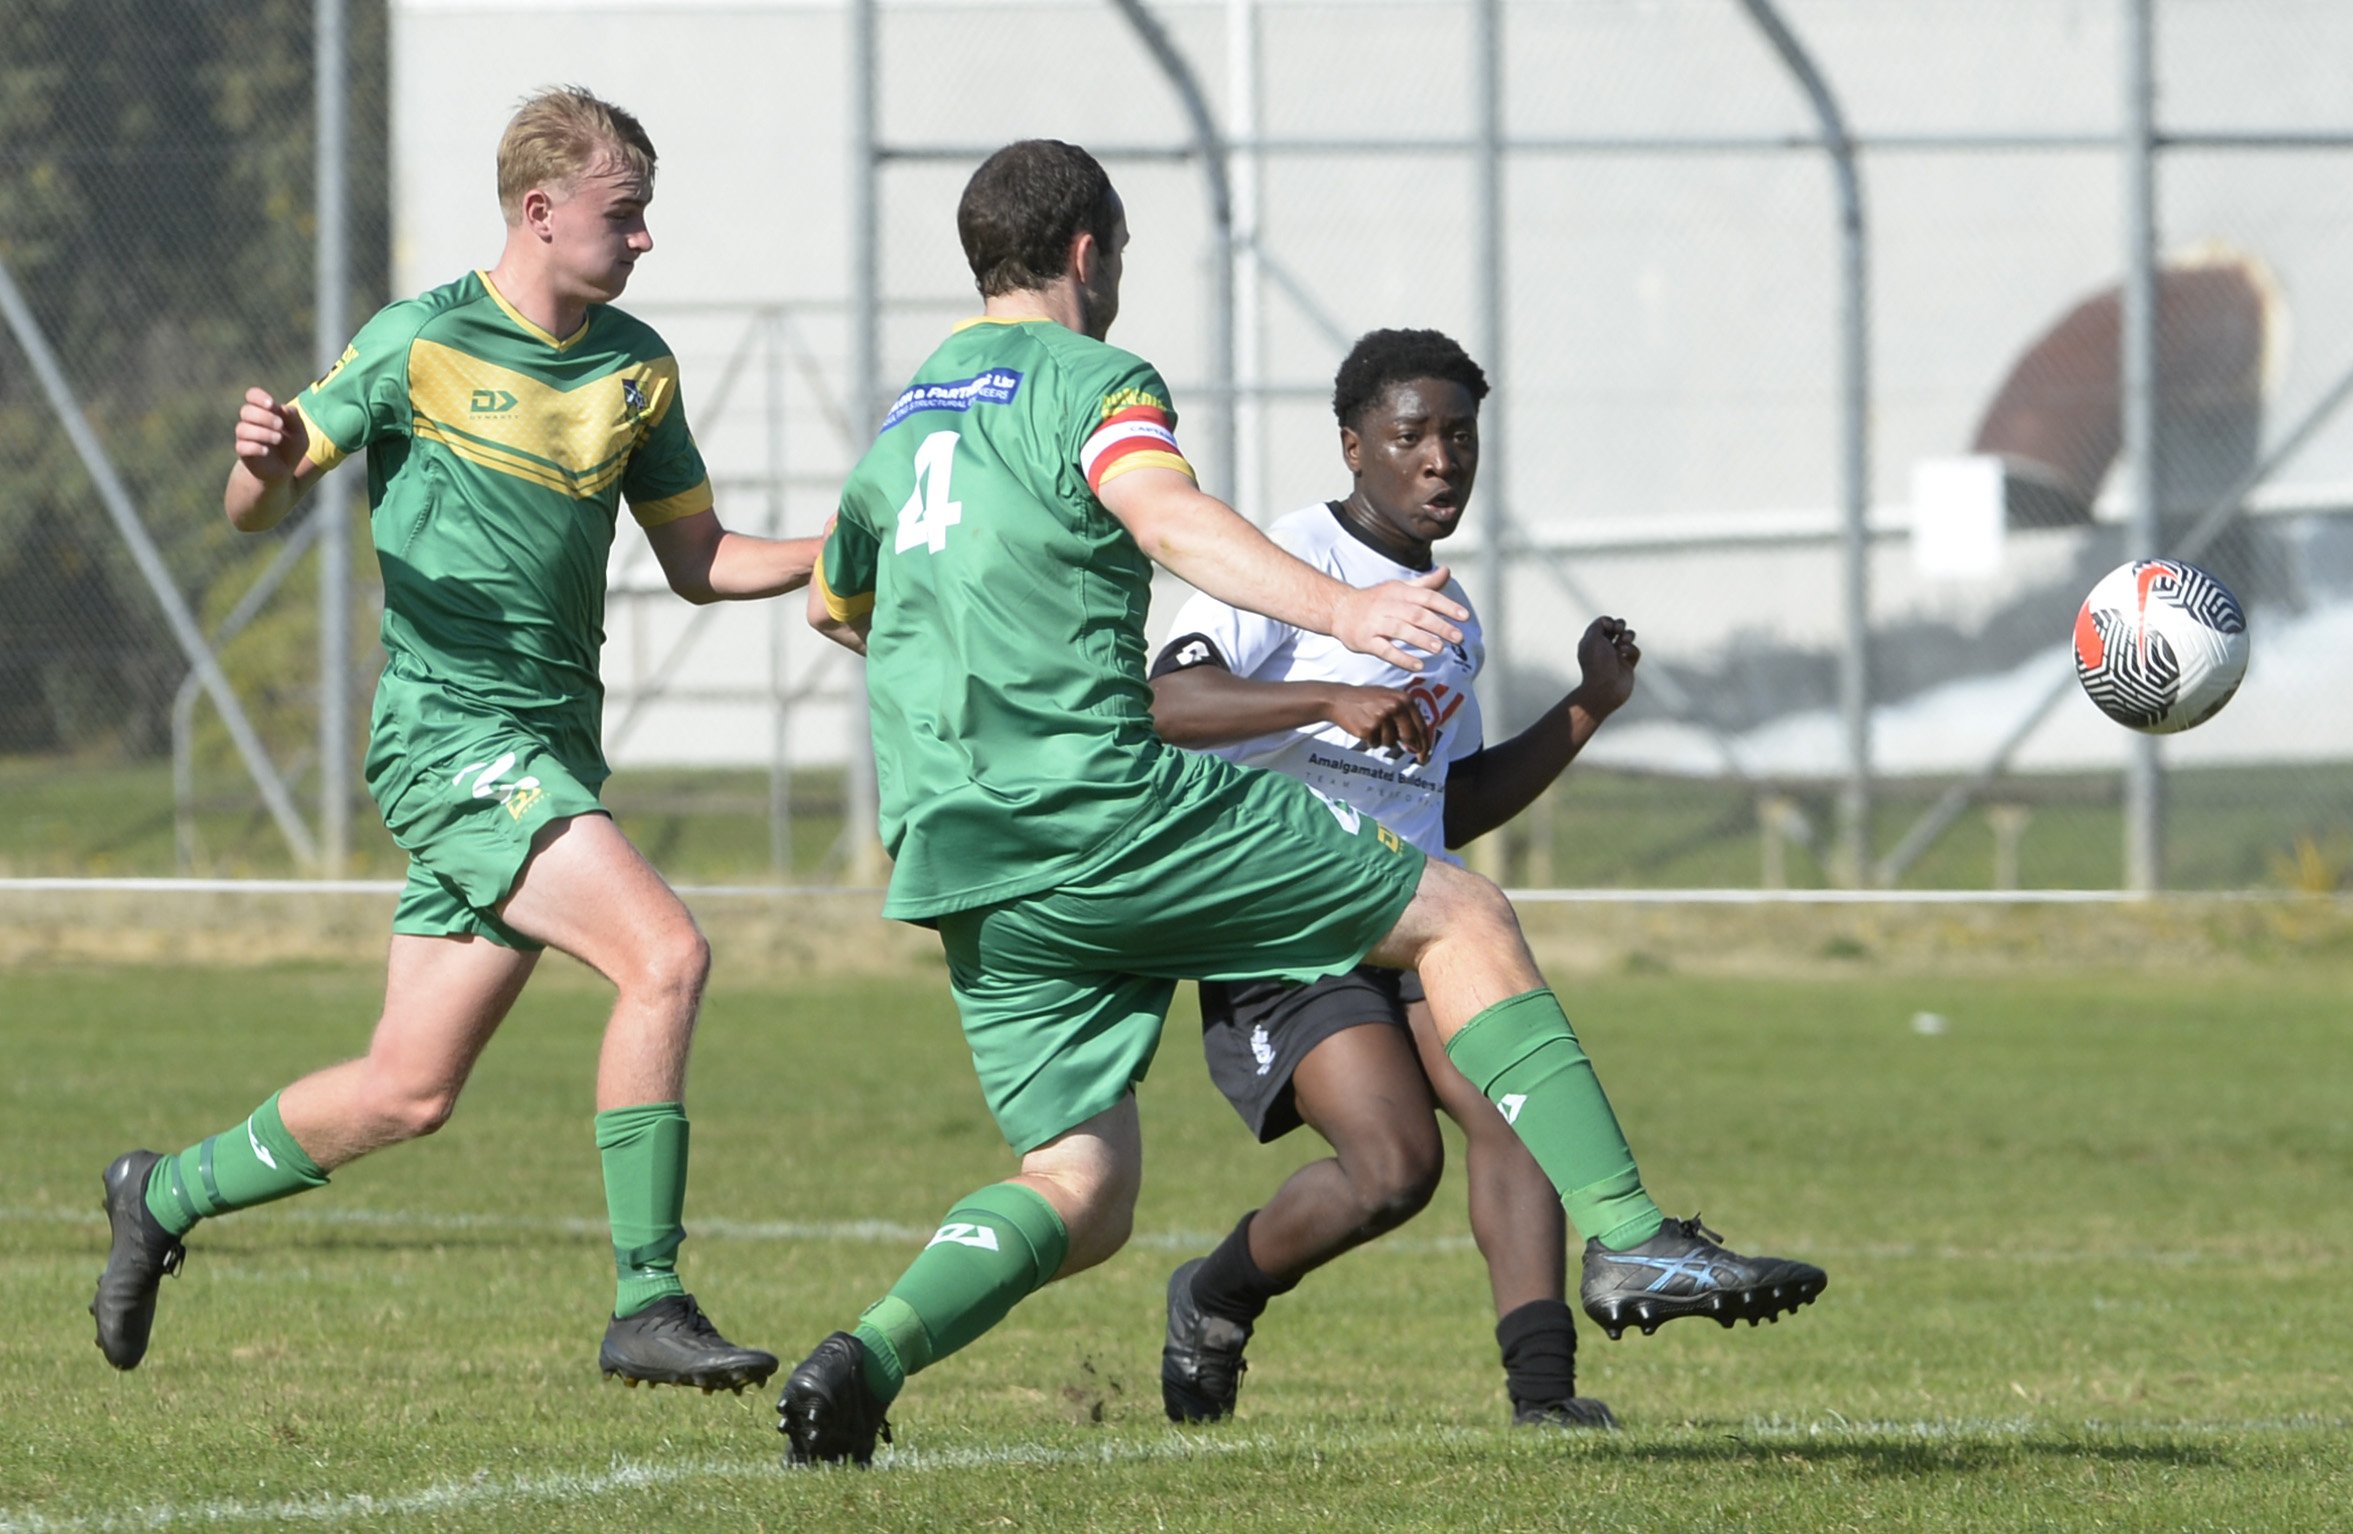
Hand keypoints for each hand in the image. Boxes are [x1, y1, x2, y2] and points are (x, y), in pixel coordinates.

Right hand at [232, 387, 308, 482]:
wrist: (283, 472)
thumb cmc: (291, 449)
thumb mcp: (299, 434)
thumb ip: (295, 420)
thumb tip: (284, 408)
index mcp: (264, 412)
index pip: (252, 395)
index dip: (258, 397)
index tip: (271, 404)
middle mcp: (250, 422)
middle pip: (246, 411)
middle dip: (264, 416)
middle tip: (280, 424)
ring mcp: (245, 437)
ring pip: (242, 428)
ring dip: (262, 432)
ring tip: (278, 438)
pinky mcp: (243, 453)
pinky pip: (241, 446)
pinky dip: (254, 447)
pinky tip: (266, 451)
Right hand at [1323, 684, 1433, 762]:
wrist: (1340, 699)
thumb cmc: (1368, 701)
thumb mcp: (1390, 699)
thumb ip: (1406, 716)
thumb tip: (1417, 743)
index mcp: (1404, 699)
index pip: (1421, 726)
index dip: (1425, 744)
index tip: (1424, 756)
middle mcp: (1395, 707)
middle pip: (1409, 737)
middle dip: (1408, 746)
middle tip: (1410, 752)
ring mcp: (1382, 718)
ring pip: (1391, 743)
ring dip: (1383, 739)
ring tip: (1374, 726)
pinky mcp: (1369, 728)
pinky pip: (1376, 744)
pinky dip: (1371, 740)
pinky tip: (1365, 728)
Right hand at [1333, 566, 1466, 672]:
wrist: (1339, 609)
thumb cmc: (1376, 600)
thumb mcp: (1400, 588)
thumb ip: (1425, 584)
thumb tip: (1447, 571)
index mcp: (1399, 592)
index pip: (1427, 597)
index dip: (1447, 606)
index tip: (1464, 617)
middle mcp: (1388, 605)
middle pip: (1417, 614)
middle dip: (1439, 626)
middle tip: (1458, 637)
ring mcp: (1376, 623)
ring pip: (1401, 630)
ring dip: (1421, 640)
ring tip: (1440, 649)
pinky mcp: (1366, 640)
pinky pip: (1385, 650)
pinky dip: (1402, 658)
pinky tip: (1418, 665)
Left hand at [1575, 616, 1639, 715]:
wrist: (1605, 690)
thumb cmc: (1597, 664)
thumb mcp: (1592, 639)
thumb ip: (1598, 625)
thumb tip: (1607, 623)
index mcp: (1591, 643)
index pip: (1602, 623)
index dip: (1608, 621)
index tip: (1609, 628)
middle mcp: (1602, 649)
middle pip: (1615, 628)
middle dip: (1620, 624)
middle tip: (1619, 629)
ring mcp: (1615, 658)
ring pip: (1627, 638)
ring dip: (1629, 635)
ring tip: (1624, 641)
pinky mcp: (1627, 667)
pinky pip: (1634, 652)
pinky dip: (1632, 649)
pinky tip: (1625, 653)